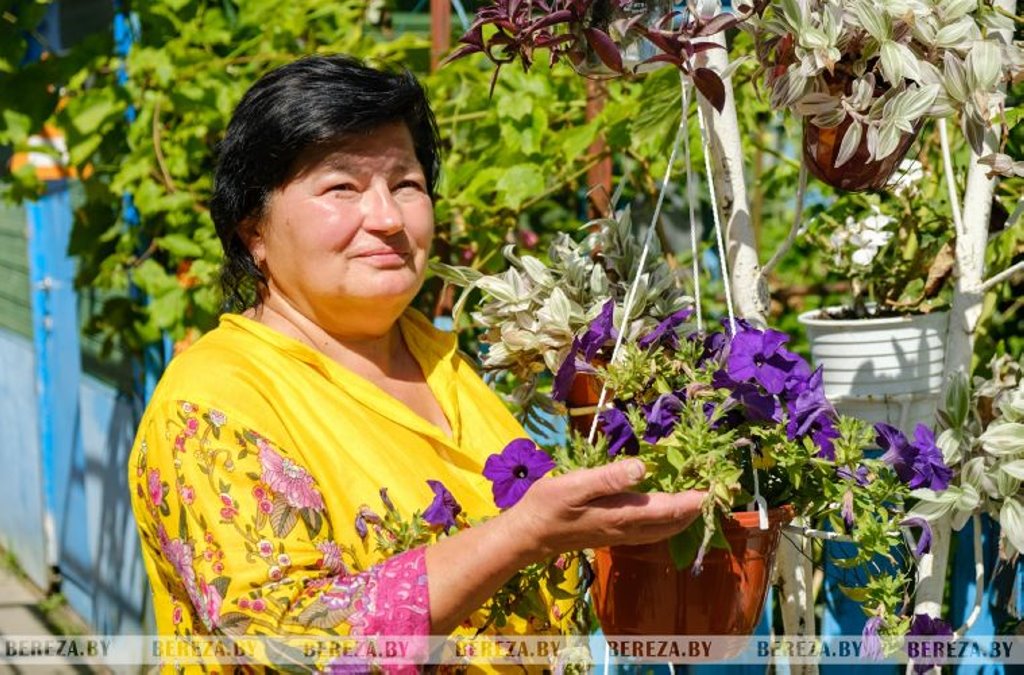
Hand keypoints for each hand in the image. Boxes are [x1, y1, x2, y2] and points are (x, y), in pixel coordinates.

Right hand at [505, 459, 704, 563]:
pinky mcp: (614, 535)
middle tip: (716, 491)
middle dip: (696, 509)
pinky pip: (652, 532)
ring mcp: (621, 535)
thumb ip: (609, 478)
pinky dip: (667, 521)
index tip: (717, 487)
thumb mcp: (574, 485)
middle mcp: (628, 529)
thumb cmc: (548, 506)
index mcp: (623, 515)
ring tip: (698, 499)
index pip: (670, 509)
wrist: (529, 536)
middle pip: (673, 523)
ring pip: (664, 530)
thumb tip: (642, 467)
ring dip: (684, 517)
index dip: (695, 499)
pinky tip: (666, 511)